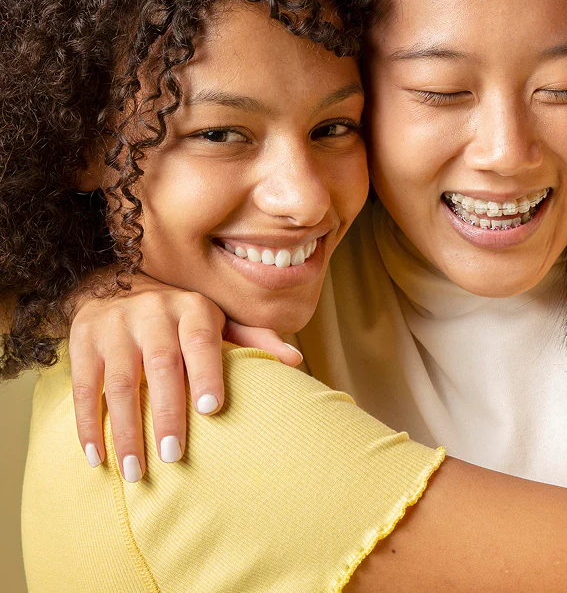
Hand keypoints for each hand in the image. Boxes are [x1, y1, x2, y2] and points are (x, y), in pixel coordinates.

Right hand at [68, 272, 301, 479]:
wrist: (116, 284)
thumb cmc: (180, 316)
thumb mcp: (217, 318)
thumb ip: (253, 338)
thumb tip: (295, 361)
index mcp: (192, 307)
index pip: (202, 340)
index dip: (207, 373)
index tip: (211, 410)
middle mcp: (153, 313)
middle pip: (161, 364)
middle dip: (166, 412)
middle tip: (173, 456)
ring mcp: (115, 326)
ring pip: (120, 382)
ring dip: (126, 430)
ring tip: (135, 471)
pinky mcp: (84, 342)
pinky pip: (85, 387)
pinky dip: (89, 425)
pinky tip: (98, 458)